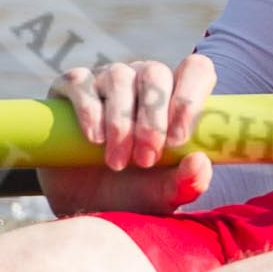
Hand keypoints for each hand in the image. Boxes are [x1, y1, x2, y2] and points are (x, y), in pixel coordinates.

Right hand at [37, 54, 215, 216]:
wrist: (81, 202)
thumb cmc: (132, 192)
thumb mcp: (163, 195)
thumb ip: (188, 182)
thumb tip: (200, 161)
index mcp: (175, 97)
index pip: (196, 69)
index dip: (190, 97)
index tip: (178, 140)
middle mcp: (143, 80)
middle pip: (155, 73)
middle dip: (152, 120)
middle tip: (145, 160)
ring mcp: (107, 79)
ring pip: (119, 77)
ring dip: (120, 123)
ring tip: (117, 162)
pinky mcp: (72, 87)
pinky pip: (81, 82)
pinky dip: (88, 110)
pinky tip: (94, 138)